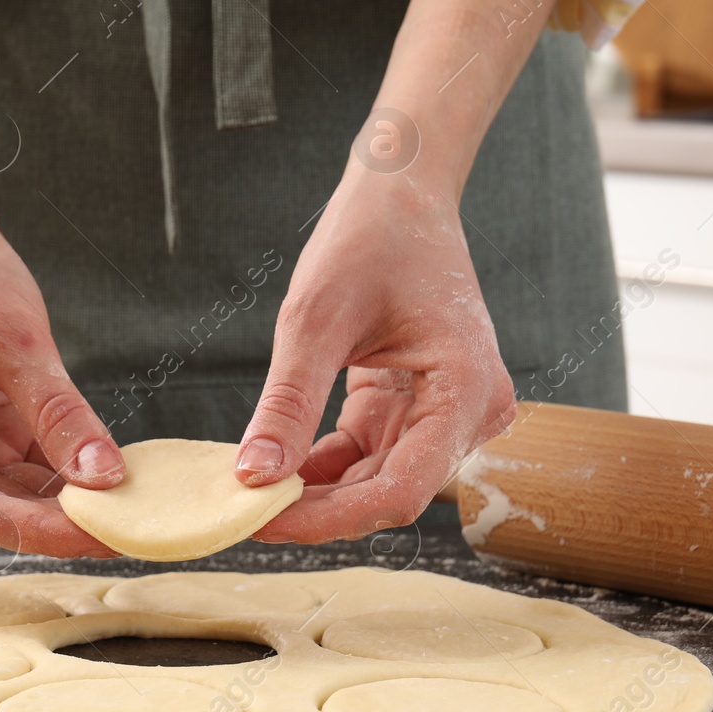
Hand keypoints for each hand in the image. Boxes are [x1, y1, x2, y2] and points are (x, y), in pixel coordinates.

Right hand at [0, 186, 125, 556]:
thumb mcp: (15, 341)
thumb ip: (58, 414)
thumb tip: (107, 477)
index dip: (45, 532)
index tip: (108, 539)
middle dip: (62, 520)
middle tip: (135, 530)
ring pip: (9, 493)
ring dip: (66, 499)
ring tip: (133, 506)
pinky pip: (16, 464)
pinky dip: (61, 468)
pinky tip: (110, 475)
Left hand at [237, 166, 514, 542]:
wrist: (401, 192)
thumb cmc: (370, 237)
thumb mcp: (315, 320)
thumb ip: (287, 404)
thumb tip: (252, 476)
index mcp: (465, 388)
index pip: (400, 490)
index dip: (328, 518)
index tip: (261, 519)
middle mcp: (471, 411)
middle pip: (390, 493)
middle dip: (316, 510)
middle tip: (240, 513)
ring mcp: (448, 412)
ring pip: (377, 481)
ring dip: (316, 493)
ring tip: (250, 493)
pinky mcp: (417, 406)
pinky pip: (370, 455)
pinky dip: (322, 466)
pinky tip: (275, 468)